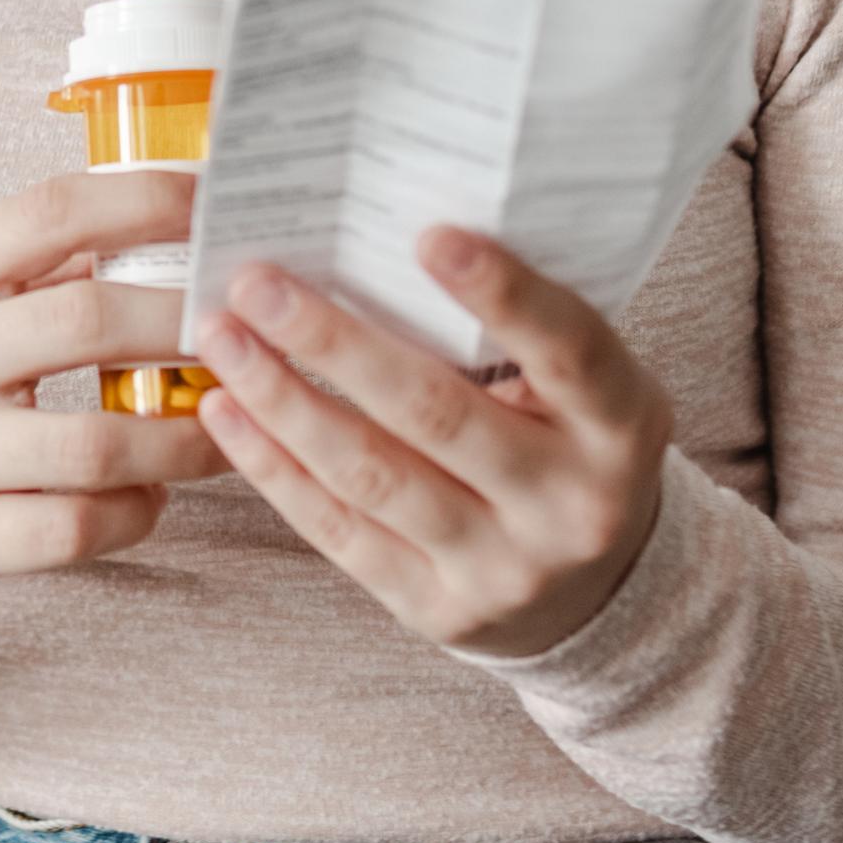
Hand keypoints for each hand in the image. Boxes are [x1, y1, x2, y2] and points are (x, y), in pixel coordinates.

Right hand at [0, 169, 229, 611]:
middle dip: (187, 326)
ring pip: (95, 445)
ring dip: (181, 440)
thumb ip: (43, 265)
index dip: (149, 202)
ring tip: (221, 430)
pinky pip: (73, 530)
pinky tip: (150, 496)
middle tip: (246, 336)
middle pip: (88, 322)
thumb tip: (178, 225)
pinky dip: (134, 513)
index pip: (53, 212)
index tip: (221, 205)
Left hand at [194, 226, 672, 656]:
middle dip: (335, 342)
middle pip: (438, 413)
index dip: (504, 293)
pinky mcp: (435, 609)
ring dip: (282, 399)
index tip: (430, 234)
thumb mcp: (583, 388)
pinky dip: (272, 465)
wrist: (600, 595)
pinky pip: (337, 531)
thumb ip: (518, 329)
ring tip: (220, 335)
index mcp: (622, 427)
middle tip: (258, 281)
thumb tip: (386, 233)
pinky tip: (225, 410)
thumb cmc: (572, 444)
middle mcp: (570, 504)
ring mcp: (502, 568)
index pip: (569, 349)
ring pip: (372, 475)